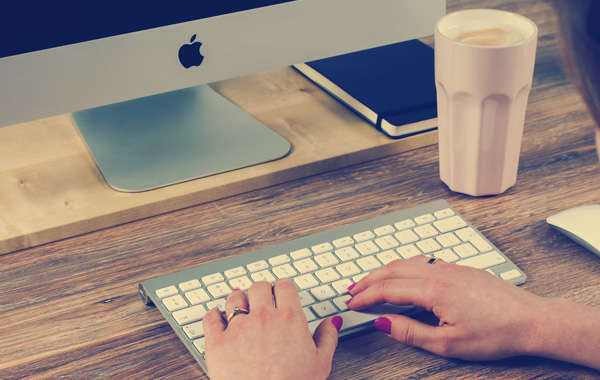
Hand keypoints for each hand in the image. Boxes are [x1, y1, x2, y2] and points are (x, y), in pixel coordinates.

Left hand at [203, 279, 341, 379]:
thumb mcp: (320, 364)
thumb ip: (327, 338)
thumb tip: (332, 322)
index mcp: (289, 319)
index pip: (285, 286)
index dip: (283, 287)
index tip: (282, 291)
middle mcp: (263, 317)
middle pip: (259, 287)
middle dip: (261, 290)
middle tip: (262, 297)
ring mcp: (238, 328)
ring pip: (235, 298)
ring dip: (238, 298)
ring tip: (239, 302)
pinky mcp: (217, 342)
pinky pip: (210, 318)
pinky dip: (213, 314)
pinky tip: (216, 316)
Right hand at [346, 255, 548, 360]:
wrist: (530, 320)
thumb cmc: (495, 333)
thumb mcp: (448, 343)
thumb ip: (410, 332)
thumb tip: (383, 323)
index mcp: (433, 289)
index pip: (387, 289)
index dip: (365, 297)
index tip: (351, 303)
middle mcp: (439, 272)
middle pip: (393, 269)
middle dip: (369, 279)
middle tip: (352, 290)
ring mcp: (451, 267)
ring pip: (407, 262)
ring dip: (386, 271)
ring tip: (372, 282)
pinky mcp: (461, 269)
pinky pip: (423, 262)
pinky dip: (404, 267)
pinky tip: (404, 276)